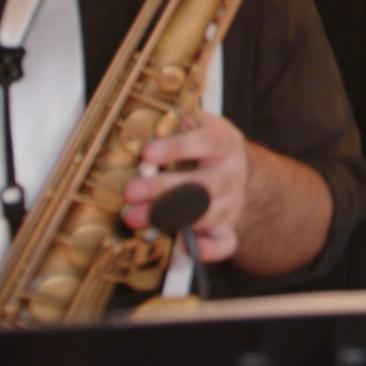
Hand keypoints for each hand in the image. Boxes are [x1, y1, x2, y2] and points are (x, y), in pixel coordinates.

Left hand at [122, 111, 248, 262]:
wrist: (234, 171)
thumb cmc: (205, 147)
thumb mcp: (200, 125)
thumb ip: (178, 121)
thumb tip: (146, 116)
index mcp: (225, 144)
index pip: (206, 143)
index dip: (177, 148)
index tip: (147, 153)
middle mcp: (230, 174)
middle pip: (202, 184)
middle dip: (163, 190)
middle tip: (130, 192)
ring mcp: (231, 203)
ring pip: (206, 215)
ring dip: (169, 219)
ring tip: (135, 218)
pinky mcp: (227, 228)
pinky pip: (223, 244)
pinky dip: (206, 249)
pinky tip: (182, 246)